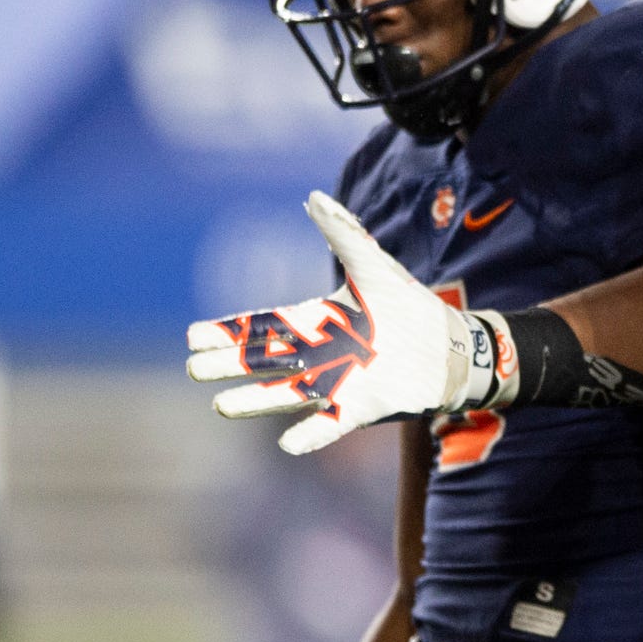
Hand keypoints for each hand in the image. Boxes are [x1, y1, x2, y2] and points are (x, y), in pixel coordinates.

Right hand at [186, 191, 505, 453]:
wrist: (448, 345)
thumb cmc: (407, 305)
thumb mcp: (374, 266)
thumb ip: (344, 234)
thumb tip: (314, 198)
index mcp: (315, 322)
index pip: (263, 326)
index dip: (230, 331)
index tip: (194, 335)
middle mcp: (317, 356)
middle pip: (264, 361)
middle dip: (230, 364)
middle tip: (195, 368)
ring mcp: (336, 384)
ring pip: (286, 394)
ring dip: (256, 401)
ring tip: (223, 406)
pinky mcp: (361, 407)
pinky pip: (330, 423)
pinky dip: (311, 433)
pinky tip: (288, 443)